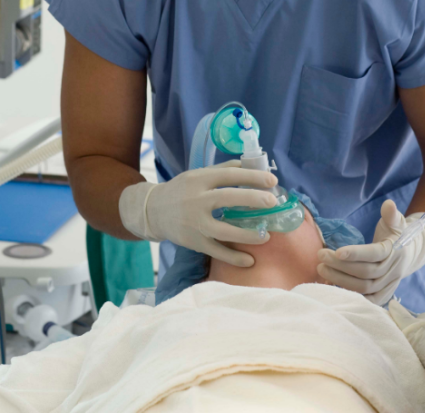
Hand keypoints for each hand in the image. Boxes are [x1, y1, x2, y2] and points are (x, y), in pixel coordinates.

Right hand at [119, 160, 277, 266]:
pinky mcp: (193, 241)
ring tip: (267, 235)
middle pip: (227, 198)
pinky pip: (216, 251)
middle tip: (272, 202)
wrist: (152, 211)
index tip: (272, 180)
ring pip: (223, 230)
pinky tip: (250, 260)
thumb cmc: (181, 190)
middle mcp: (196, 199)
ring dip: (247, 234)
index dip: (252, 176)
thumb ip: (222, 170)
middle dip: (253, 199)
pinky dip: (233, 257)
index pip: (229, 175)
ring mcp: (195, 222)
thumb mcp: (197, 175)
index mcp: (199, 179)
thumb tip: (250, 165)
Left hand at [317, 199, 424, 304]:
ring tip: (322, 269)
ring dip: (341, 280)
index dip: (356, 254)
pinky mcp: (384, 293)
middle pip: (366, 272)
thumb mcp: (396, 222)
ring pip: (364, 287)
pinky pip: (368, 299)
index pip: (375, 254)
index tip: (337, 251)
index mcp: (395, 250)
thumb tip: (389, 204)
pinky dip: (351, 296)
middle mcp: (393, 269)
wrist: (410, 254)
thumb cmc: (396, 234)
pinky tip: (333, 287)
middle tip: (321, 256)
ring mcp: (389, 284)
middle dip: (341, 266)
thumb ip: (391, 215)